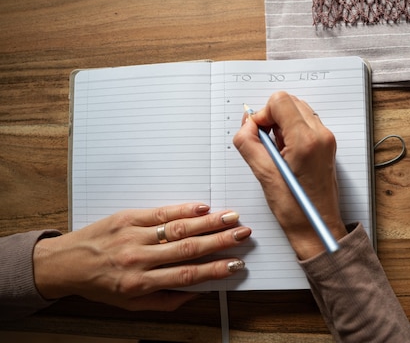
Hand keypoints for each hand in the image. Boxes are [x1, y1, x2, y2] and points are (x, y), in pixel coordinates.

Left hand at [33, 202, 250, 310]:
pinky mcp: (127, 217)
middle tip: (243, 234)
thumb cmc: (100, 285)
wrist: (65, 263)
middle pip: (187, 249)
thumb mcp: (130, 304)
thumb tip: (196, 293)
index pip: (186, 275)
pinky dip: (184, 208)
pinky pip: (160, 212)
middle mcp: (138, 259)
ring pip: (178, 228)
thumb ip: (165, 301)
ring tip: (231, 217)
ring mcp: (133, 235)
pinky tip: (203, 207)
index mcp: (140, 284)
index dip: (215, 270)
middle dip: (220, 241)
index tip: (236, 264)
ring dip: (208, 222)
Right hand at [233, 91, 347, 258]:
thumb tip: (246, 124)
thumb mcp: (263, 174)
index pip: (280, 101)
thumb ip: (248, 143)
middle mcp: (321, 135)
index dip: (262, 114)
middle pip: (290, 102)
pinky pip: (305, 124)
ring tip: (276, 151)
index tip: (257, 134)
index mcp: (306, 140)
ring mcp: (327, 139)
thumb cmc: (296, 209)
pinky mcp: (327, 145)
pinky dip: (291, 131)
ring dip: (281, 124)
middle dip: (272, 117)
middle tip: (265, 142)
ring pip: (298, 111)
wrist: (317, 227)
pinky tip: (286, 154)